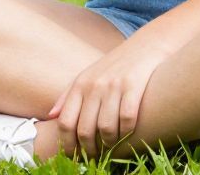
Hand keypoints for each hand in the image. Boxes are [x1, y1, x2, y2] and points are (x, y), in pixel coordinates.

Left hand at [49, 35, 170, 157]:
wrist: (149, 43)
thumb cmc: (117, 63)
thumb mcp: (88, 74)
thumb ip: (68, 95)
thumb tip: (50, 116)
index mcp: (80, 84)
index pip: (65, 122)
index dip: (68, 143)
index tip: (74, 154)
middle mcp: (94, 85)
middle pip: (84, 129)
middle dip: (89, 148)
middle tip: (96, 155)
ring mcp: (114, 85)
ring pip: (106, 127)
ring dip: (109, 142)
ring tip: (113, 145)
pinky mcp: (134, 85)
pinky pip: (127, 117)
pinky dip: (127, 130)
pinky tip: (129, 132)